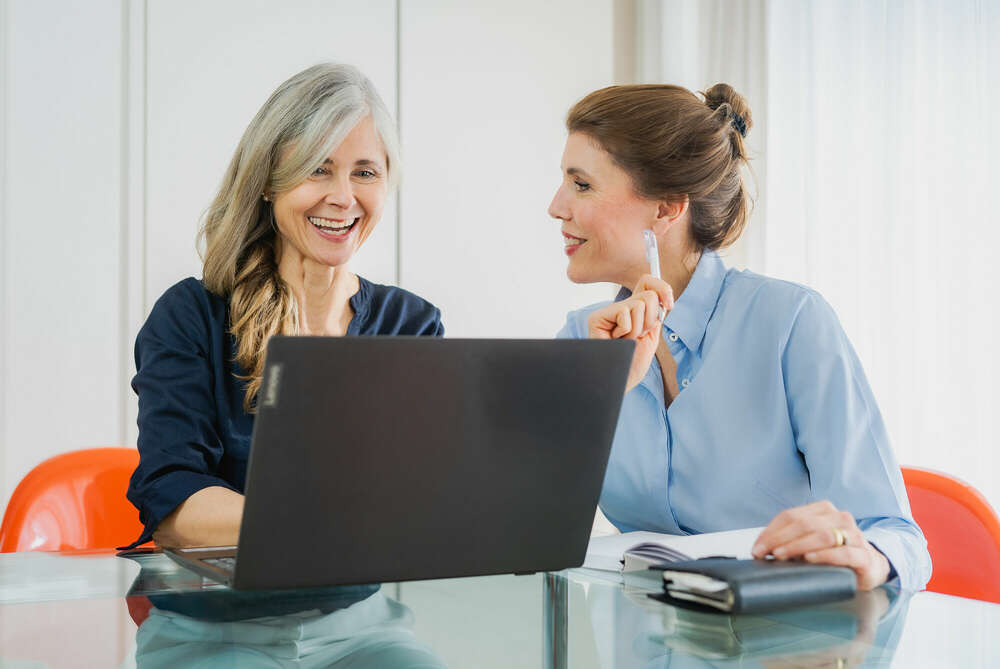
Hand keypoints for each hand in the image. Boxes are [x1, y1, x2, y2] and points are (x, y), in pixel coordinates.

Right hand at [586, 275, 673, 391]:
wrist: (622, 379)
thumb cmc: (633, 362)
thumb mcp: (652, 334)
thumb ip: (656, 313)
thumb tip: (662, 295)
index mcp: (634, 309)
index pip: (647, 281)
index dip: (662, 288)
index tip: (670, 305)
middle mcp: (621, 307)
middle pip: (649, 294)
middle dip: (651, 319)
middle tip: (640, 336)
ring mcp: (608, 312)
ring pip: (638, 304)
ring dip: (638, 328)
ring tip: (627, 341)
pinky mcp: (597, 317)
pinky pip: (624, 313)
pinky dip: (626, 331)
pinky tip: (616, 341)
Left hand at [751, 500, 890, 590]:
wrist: (869, 565)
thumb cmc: (834, 552)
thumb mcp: (810, 541)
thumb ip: (790, 539)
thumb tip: (761, 549)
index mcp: (823, 510)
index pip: (791, 516)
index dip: (771, 532)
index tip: (757, 548)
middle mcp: (839, 518)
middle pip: (804, 524)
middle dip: (779, 539)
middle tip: (765, 553)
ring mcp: (854, 535)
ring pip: (822, 535)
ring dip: (797, 546)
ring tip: (781, 556)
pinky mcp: (863, 555)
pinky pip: (843, 553)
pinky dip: (823, 555)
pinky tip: (809, 559)